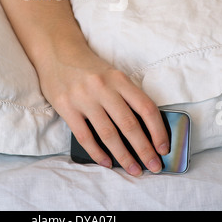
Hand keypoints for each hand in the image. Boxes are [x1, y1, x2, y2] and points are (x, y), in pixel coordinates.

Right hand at [38, 43, 169, 176]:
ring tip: (133, 169)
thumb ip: (126, 96)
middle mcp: (103, 87)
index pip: (145, 107)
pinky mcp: (66, 107)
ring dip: (123, 156)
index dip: (158, 130)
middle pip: (129, 124)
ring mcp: (83, 98)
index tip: (164, 148)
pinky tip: (106, 162)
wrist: (58, 51)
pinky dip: (97, 152)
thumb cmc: (89, 68)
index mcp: (119, 78)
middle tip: (154, 166)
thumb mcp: (112, 74)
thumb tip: (146, 130)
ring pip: (108, 134)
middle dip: (144, 150)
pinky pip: (84, 136)